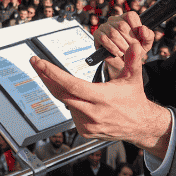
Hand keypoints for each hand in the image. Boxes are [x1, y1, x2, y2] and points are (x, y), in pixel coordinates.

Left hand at [29, 20, 171, 157]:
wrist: (139, 125)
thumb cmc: (134, 100)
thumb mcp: (134, 78)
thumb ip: (132, 60)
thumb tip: (133, 44)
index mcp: (102, 98)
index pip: (71, 85)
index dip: (53, 74)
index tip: (40, 63)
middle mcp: (92, 113)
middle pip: (61, 93)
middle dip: (45, 76)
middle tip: (36, 63)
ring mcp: (87, 124)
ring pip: (66, 102)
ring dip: (62, 90)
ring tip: (69, 82)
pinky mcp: (84, 131)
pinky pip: (71, 112)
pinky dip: (71, 102)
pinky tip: (80, 98)